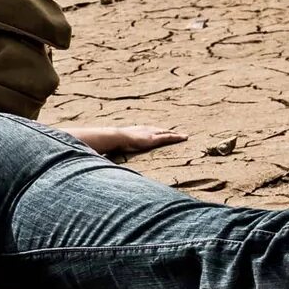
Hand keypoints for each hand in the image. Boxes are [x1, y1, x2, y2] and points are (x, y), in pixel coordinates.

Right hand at [71, 124, 189, 158]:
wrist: (114, 137)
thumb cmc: (112, 143)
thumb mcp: (115, 146)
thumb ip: (112, 151)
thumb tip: (103, 158)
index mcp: (136, 131)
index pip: (148, 131)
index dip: (155, 132)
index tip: (160, 133)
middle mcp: (144, 130)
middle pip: (159, 130)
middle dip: (168, 131)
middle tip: (177, 133)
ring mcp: (149, 133)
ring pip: (166, 133)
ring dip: (175, 135)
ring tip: (184, 136)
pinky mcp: (153, 138)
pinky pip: (168, 137)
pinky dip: (176, 137)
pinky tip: (184, 138)